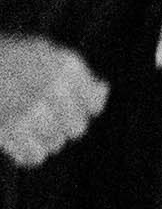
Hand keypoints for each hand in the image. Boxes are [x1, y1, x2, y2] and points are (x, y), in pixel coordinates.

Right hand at [0, 34, 105, 166]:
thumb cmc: (3, 60)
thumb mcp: (40, 52)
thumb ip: (76, 74)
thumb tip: (103, 91)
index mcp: (65, 65)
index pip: (93, 103)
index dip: (81, 110)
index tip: (65, 108)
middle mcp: (54, 86)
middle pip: (77, 128)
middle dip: (61, 127)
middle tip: (41, 119)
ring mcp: (31, 109)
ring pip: (56, 143)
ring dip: (43, 139)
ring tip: (25, 127)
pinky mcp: (10, 128)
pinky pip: (35, 156)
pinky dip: (28, 154)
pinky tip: (19, 144)